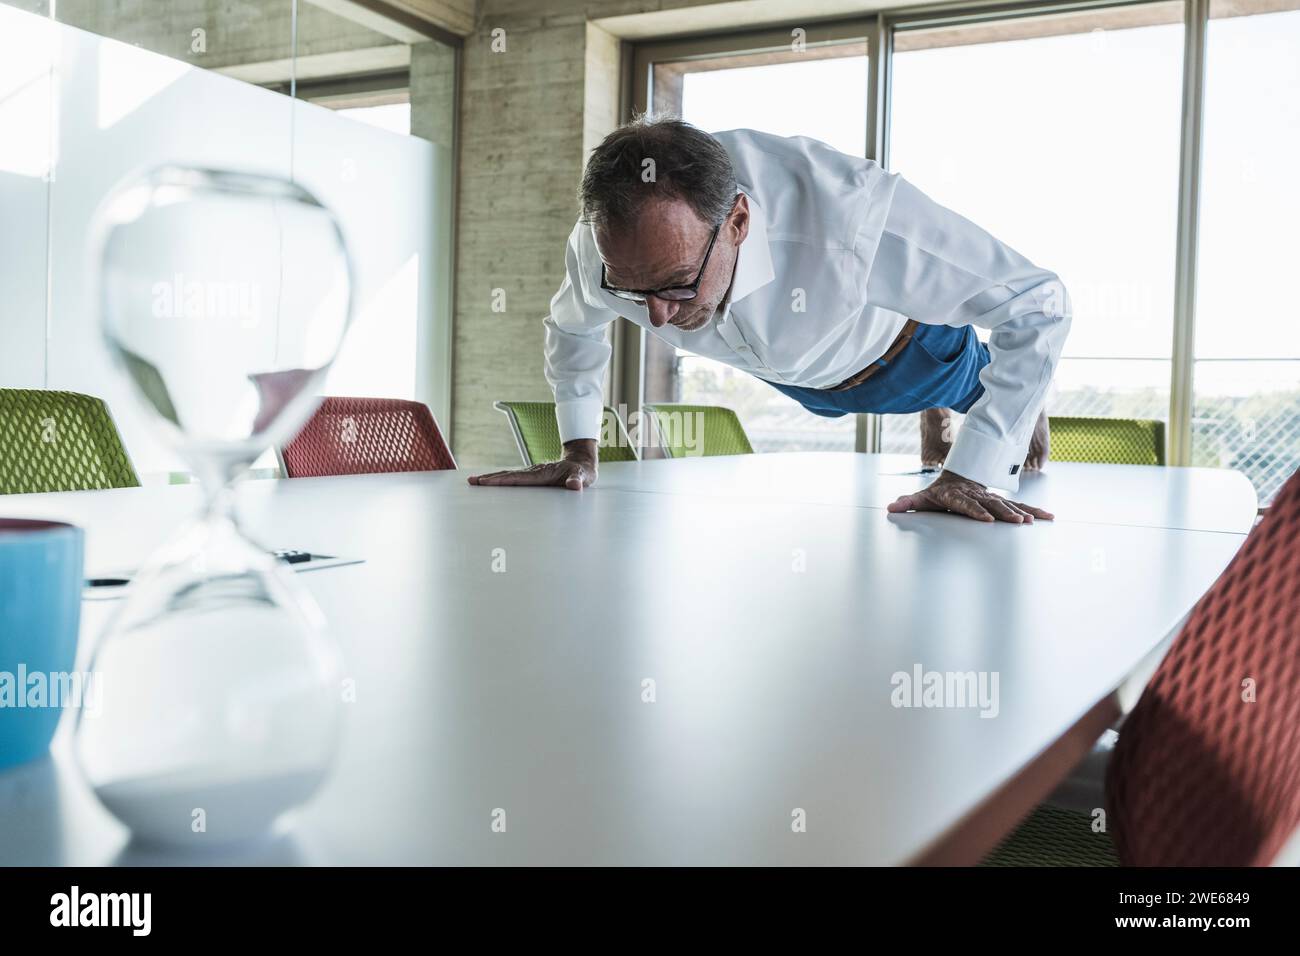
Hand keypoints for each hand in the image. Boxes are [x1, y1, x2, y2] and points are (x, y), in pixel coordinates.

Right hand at [468, 439, 596, 491]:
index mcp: (543, 473)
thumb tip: (574, 486)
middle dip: (489, 478)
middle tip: (472, 481)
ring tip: (475, 481)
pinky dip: (500, 480)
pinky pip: (513, 478)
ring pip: (508, 475)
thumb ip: (578, 481)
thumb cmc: (582, 472)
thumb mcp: (584, 477)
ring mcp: (532, 473)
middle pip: (508, 475)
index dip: (502, 480)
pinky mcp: (532, 476)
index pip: (518, 478)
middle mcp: (534, 471)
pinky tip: (491, 483)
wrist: (582, 462)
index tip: (486, 482)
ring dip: (492, 478)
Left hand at [887, 470, 1053, 523]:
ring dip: (1020, 513)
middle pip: (991, 505)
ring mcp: (990, 498)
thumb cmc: (939, 492)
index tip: (986, 519)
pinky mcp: (1000, 501)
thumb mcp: (923, 497)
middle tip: (1016, 522)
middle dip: (1004, 513)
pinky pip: (1019, 506)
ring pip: (1007, 505)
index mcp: (957, 495)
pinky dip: (1034, 511)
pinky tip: (1048, 517)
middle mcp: (977, 496)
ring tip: (1030, 522)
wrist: (958, 476)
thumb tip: (890, 507)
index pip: (966, 504)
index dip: (975, 510)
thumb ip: (908, 502)